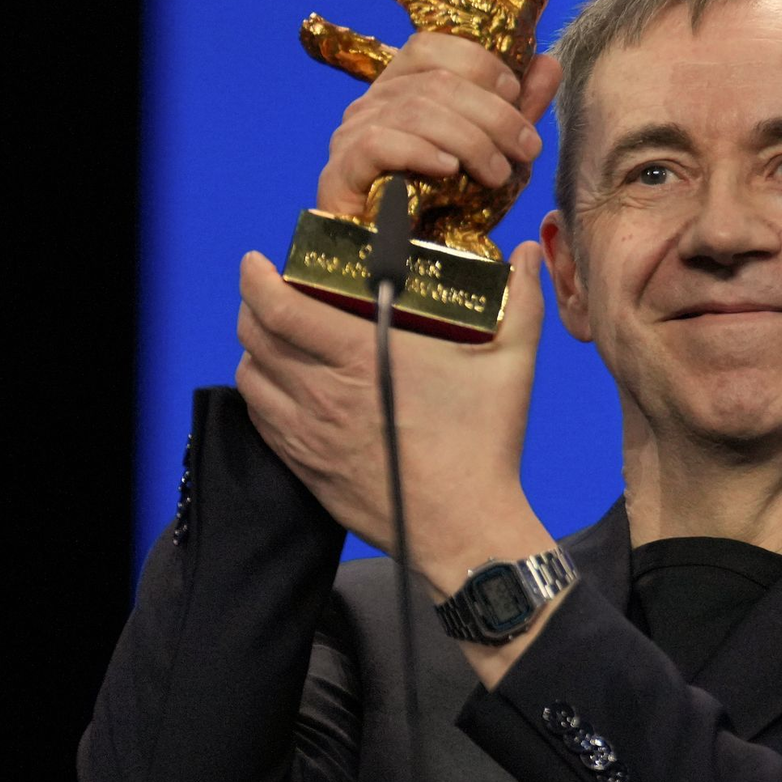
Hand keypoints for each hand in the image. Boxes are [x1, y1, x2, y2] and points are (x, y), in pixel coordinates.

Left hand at [235, 242, 553, 591]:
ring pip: (252, 379)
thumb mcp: (512, 365)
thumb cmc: (485, 447)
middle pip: (256, 338)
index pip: (282, 309)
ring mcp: (310, 435)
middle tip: (271, 295)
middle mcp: (324, 394)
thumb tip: (529, 251)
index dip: (257, 280)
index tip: (256, 264)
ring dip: (255, 352)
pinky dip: (263, 395)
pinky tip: (282, 389)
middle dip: (253, 308)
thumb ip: (523, 300)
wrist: (465, 529)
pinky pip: (262, 421)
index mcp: (363, 358)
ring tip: (276, 340)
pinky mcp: (308, 468)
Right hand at [317, 32, 562, 218]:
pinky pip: (379, 144)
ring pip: (415, 111)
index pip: (431, 46)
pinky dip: (421, 152)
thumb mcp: (491, 155)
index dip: (479, 63)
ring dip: (470, 140)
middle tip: (526, 147)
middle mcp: (370, 105)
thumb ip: (515, 111)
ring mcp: (350, 137)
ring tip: (498, 174)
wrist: (403, 273)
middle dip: (493, 114)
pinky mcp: (340, 174)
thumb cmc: (444, 211)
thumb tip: (548, 64)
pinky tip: (450, 171)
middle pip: (435, 81)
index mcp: (400, 89)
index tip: (516, 96)